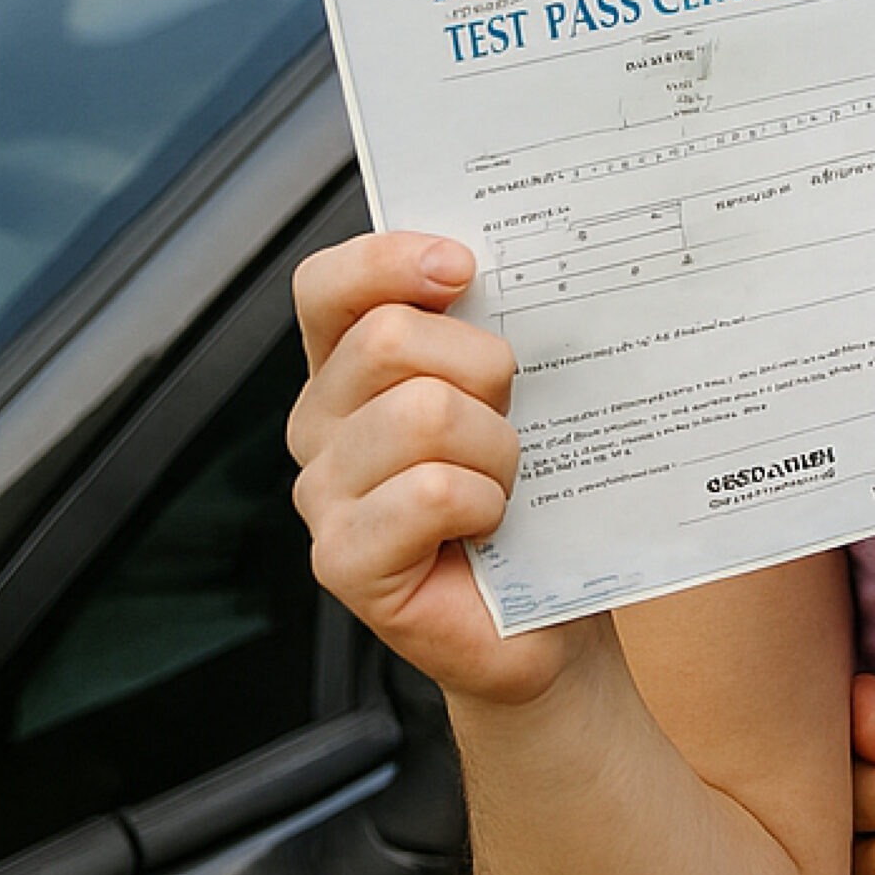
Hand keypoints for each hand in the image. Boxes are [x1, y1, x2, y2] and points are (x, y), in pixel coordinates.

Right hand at [288, 231, 588, 707]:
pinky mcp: (343, 562)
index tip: (465, 268)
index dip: (390, 261)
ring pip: (422, 414)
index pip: (329, 286)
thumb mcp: (522, 393)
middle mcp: (322, 424)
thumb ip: (498, 326)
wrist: (552, 613)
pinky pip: (429, 492)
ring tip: (507, 484)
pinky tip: (489, 529)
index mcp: (352, 368)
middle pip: (389, 339)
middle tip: (512, 418)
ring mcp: (324, 496)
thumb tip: (534, 263)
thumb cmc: (538, 494)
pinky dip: (484, 504)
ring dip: (497, 449)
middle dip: (484, 369)